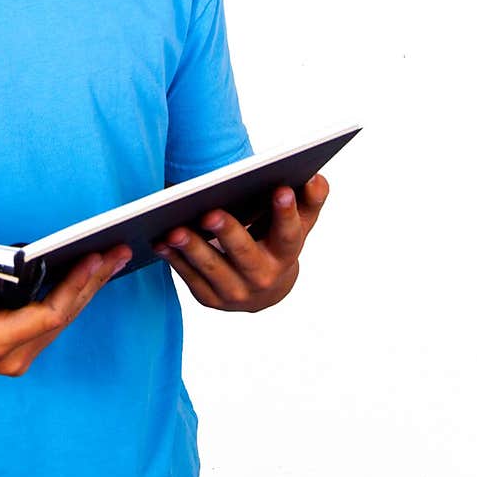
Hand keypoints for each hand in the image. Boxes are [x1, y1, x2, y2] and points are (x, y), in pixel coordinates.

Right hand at [0, 243, 131, 374]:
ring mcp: (17, 354)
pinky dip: (74, 293)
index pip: (49, 315)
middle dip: (93, 281)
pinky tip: (90, 273)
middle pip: (65, 316)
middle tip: (119, 250)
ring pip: (63, 318)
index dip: (75, 286)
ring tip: (113, 256)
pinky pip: (54, 318)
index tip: (95, 258)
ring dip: (89, 287)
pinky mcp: (19, 346)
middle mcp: (11, 355)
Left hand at [153, 174, 328, 311]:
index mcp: (286, 254)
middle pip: (245, 255)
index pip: (290, 234)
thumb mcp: (298, 223)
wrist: (265, 287)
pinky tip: (159, 241)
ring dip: (193, 250)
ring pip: (213, 270)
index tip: (280, 187)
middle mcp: (264, 277)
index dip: (287, 212)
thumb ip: (308, 200)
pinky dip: (174, 260)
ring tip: (175, 230)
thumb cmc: (277, 242)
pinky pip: (190, 278)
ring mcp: (236, 292)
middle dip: (228, 233)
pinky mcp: (210, 298)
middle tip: (210, 213)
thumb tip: (316, 178)